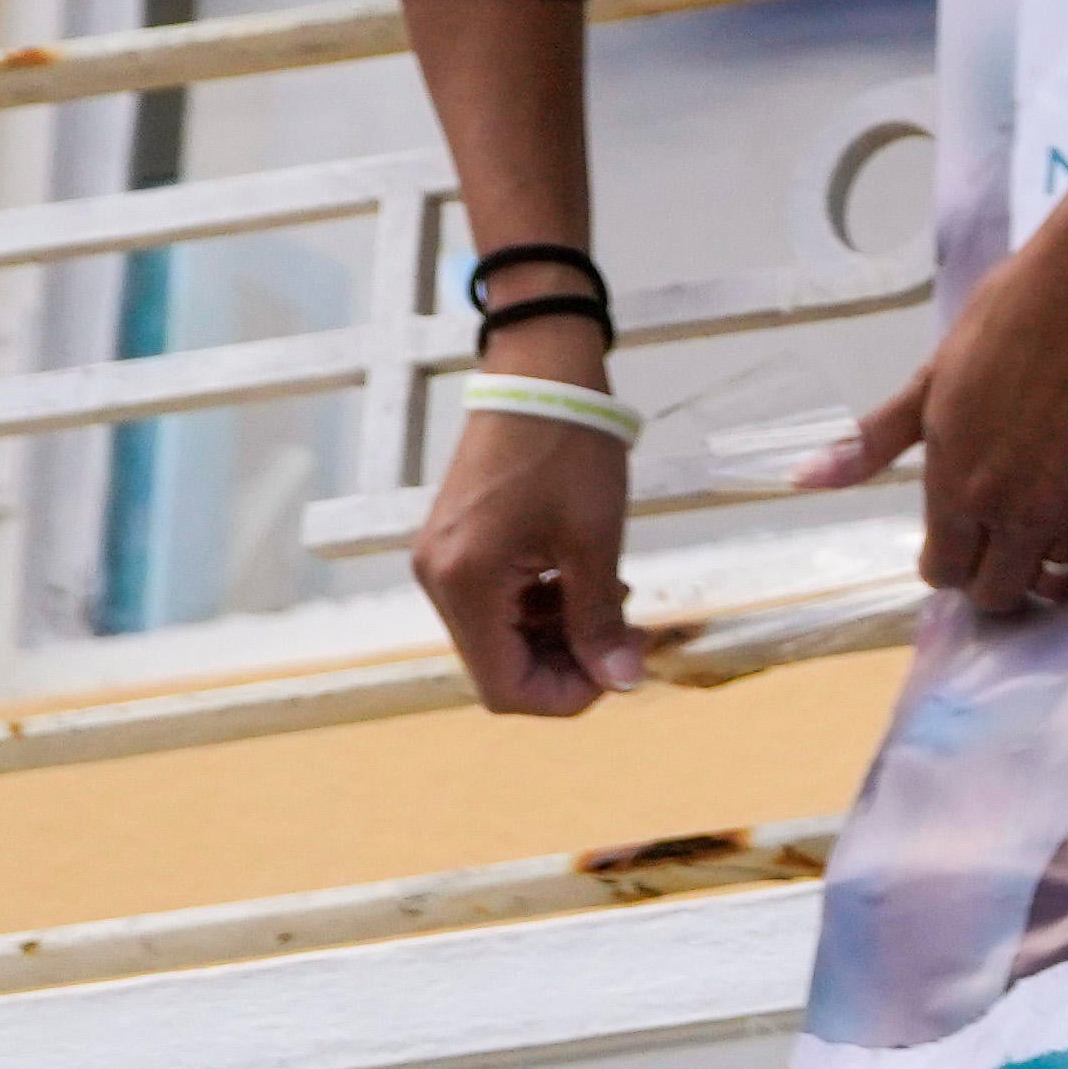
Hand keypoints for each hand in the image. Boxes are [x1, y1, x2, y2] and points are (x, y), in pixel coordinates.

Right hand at [412, 402, 650, 716]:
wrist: (540, 372)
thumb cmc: (570, 448)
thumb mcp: (594, 540)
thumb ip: (600, 620)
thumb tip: (622, 682)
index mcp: (464, 585)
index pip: (503, 688)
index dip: (565, 695)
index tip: (621, 669)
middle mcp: (438, 582)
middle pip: (500, 666)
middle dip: (568, 662)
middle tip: (629, 633)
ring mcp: (442, 562)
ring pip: (502, 636)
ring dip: (559, 632)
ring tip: (614, 598)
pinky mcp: (457, 545)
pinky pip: (498, 602)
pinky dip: (543, 605)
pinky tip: (585, 578)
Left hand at [859, 211, 1067, 619]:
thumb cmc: (1005, 323)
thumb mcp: (928, 381)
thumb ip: (869, 443)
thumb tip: (798, 480)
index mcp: (957, 487)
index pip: (943, 575)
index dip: (947, 561)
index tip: (961, 537)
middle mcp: (1018, 512)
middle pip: (999, 593)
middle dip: (993, 574)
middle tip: (1003, 538)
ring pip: (1058, 577)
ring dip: (1048, 555)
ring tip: (1050, 517)